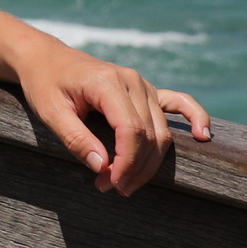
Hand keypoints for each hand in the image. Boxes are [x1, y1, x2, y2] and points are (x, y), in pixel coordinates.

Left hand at [8, 34, 214, 194]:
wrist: (44, 58)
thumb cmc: (43, 83)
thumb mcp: (49, 112)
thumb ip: (76, 139)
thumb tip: (103, 168)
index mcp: (107, 82)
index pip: (131, 130)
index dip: (126, 162)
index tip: (111, 184)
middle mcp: (132, 81)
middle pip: (150, 134)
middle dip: (135, 168)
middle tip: (113, 189)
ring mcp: (143, 84)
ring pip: (162, 130)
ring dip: (150, 162)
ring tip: (126, 183)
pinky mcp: (146, 90)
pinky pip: (178, 103)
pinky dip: (194, 117)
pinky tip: (203, 136)